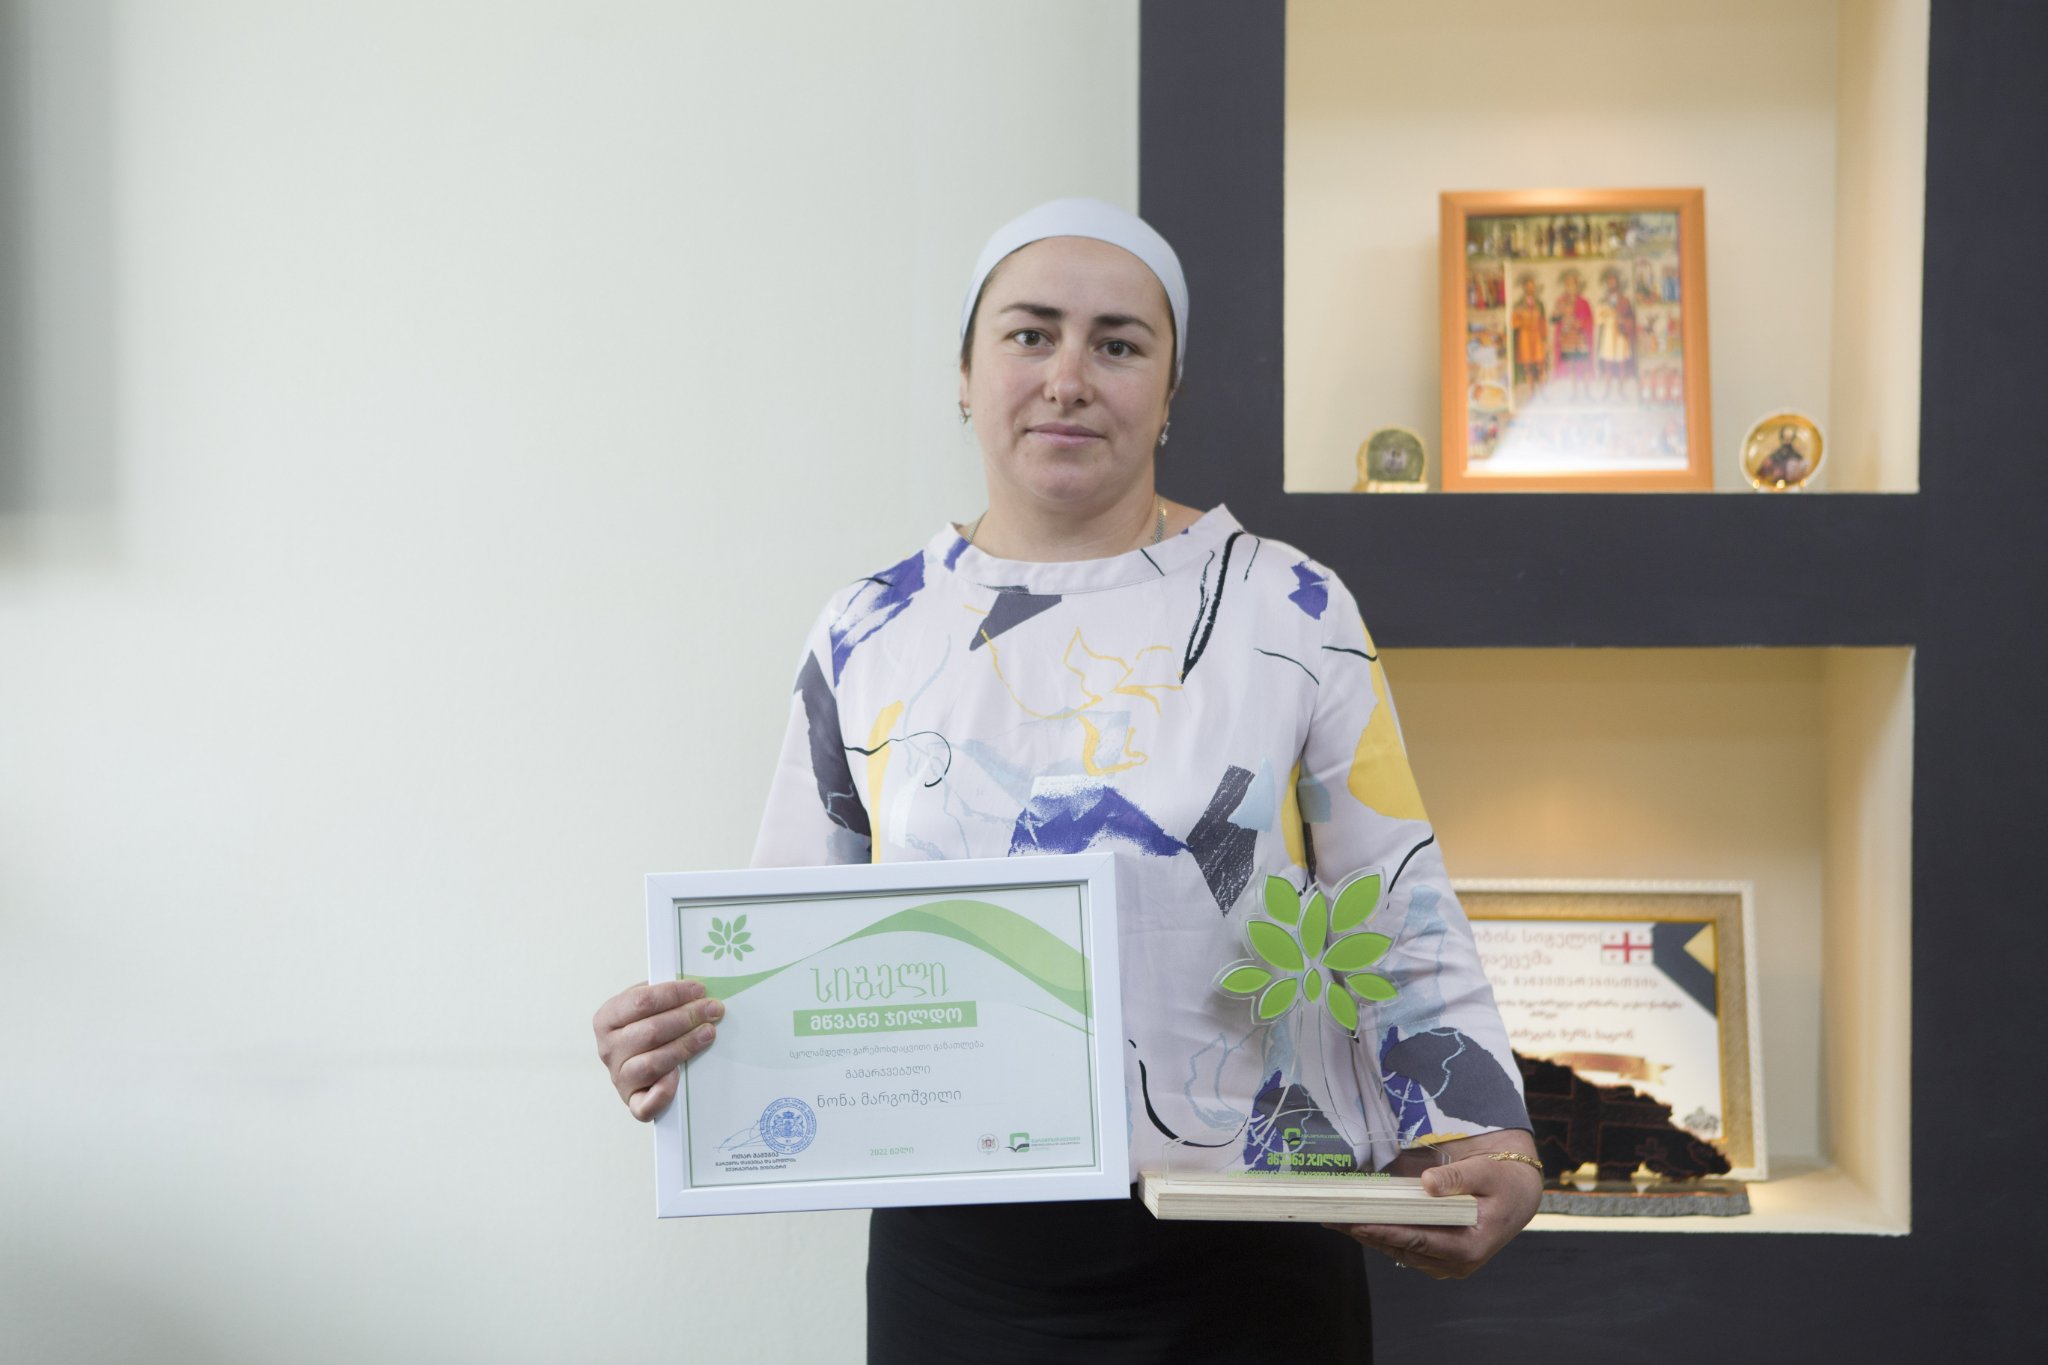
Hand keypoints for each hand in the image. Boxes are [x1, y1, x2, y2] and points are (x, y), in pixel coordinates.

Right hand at [593, 979, 723, 1120]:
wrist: (636, 1065)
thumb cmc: (646, 1028)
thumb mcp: (646, 1006)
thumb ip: (662, 996)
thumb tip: (694, 988)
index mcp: (607, 1019)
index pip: (640, 1002)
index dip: (673, 994)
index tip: (700, 989)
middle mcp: (608, 1049)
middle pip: (650, 1032)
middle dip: (686, 1017)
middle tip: (713, 1010)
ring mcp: (619, 1078)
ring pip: (652, 1063)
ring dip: (684, 1046)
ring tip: (708, 1033)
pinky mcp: (634, 1102)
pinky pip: (646, 1104)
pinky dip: (663, 1092)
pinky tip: (679, 1076)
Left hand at [1327, 1130, 1543, 1279]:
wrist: (1518, 1191)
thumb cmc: (1504, 1180)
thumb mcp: (1486, 1171)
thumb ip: (1457, 1177)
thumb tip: (1428, 1184)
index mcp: (1471, 1246)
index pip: (1417, 1240)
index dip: (1384, 1231)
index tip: (1355, 1221)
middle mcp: (1458, 1263)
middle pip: (1404, 1250)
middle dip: (1368, 1234)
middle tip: (1334, 1220)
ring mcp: (1449, 1264)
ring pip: (1402, 1253)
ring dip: (1372, 1238)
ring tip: (1340, 1222)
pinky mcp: (1442, 1258)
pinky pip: (1408, 1249)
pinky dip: (1385, 1237)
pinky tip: (1363, 1224)